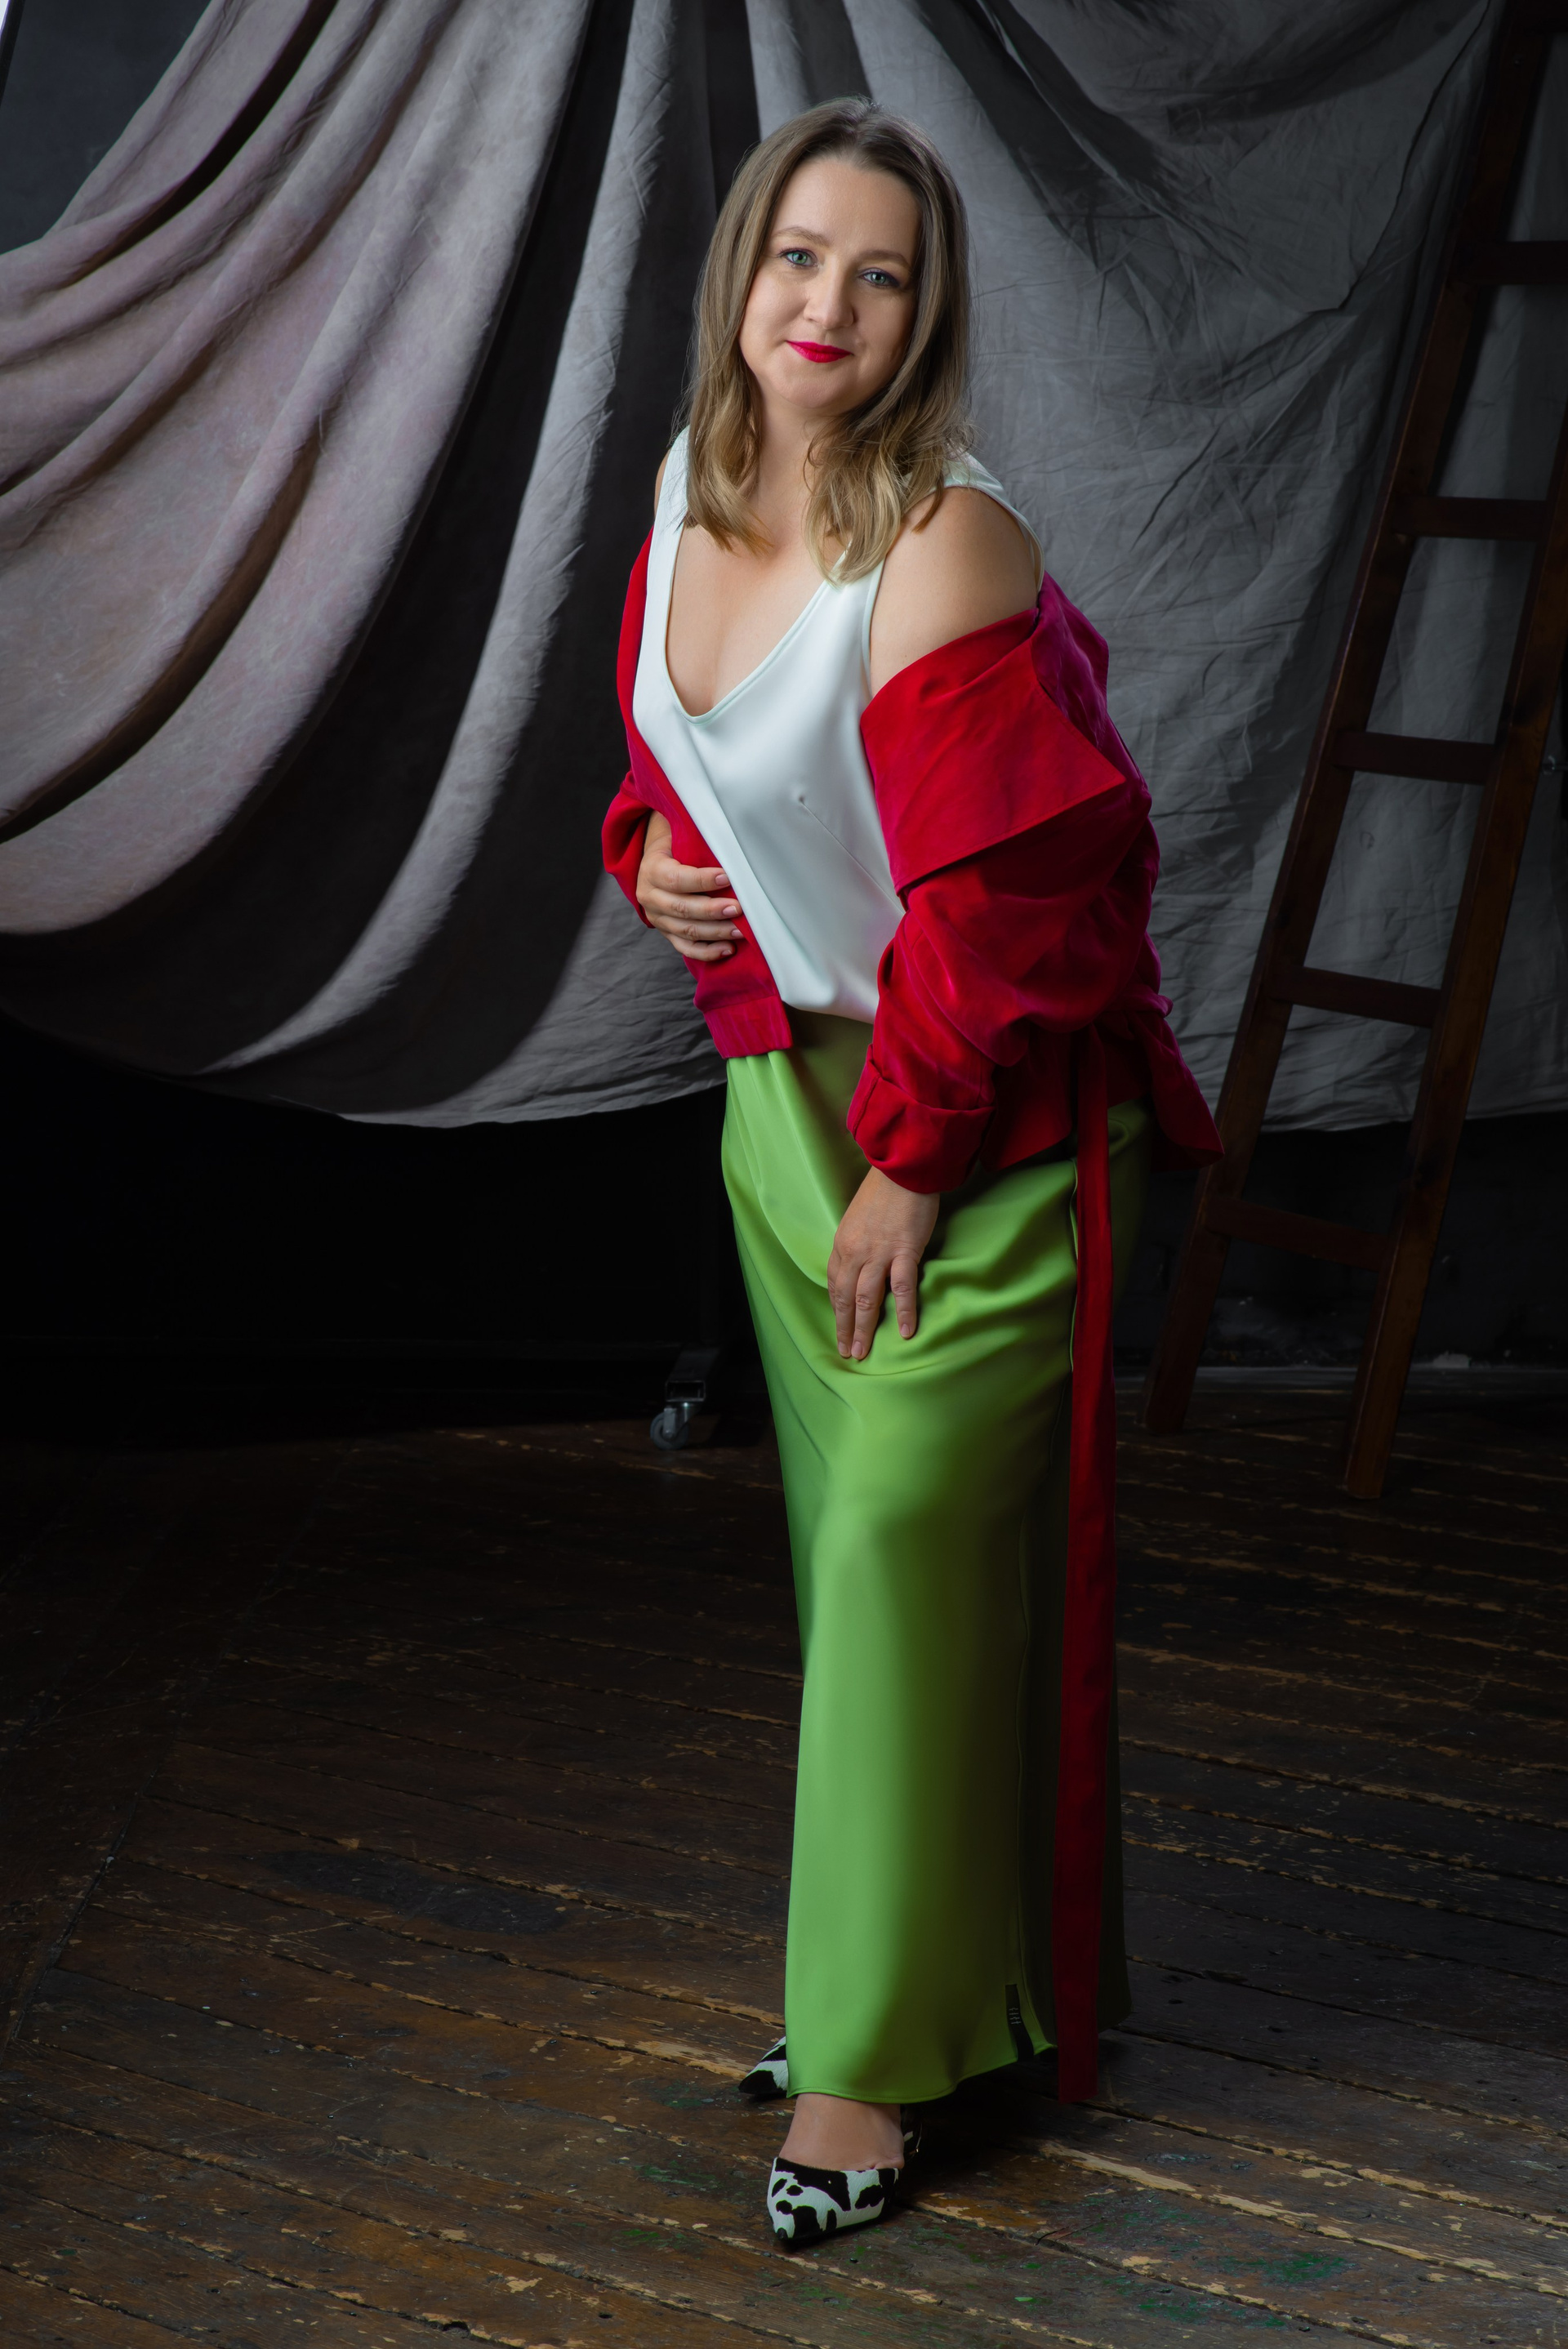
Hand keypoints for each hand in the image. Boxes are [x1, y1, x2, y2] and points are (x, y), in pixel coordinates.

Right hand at [636, 812, 741, 963]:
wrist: (655, 864)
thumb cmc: (675, 846)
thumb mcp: (676, 836)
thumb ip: (696, 842)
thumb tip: (731, 849)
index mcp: (652, 870)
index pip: (676, 879)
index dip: (702, 880)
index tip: (727, 877)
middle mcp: (650, 897)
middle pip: (682, 908)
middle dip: (713, 910)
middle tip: (738, 908)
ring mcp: (657, 918)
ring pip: (687, 930)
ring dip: (716, 932)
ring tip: (741, 930)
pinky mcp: (667, 933)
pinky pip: (686, 948)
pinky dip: (708, 952)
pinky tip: (728, 949)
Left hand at [829, 1167, 939, 1359]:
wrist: (903, 1168)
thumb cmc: (883, 1191)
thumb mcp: (857, 1217)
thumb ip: (855, 1242)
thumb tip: (859, 1263)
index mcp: (842, 1243)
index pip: (834, 1283)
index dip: (837, 1307)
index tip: (840, 1325)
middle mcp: (855, 1252)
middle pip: (846, 1297)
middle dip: (844, 1327)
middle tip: (847, 1351)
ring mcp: (879, 1253)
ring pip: (867, 1298)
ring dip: (864, 1328)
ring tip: (863, 1351)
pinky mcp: (904, 1250)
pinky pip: (902, 1287)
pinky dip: (903, 1311)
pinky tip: (904, 1331)